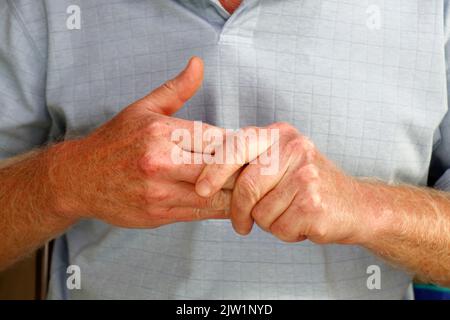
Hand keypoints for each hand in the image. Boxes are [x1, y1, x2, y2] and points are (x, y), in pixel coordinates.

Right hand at [51, 57, 233, 227]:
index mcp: (160, 133)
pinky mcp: (158, 215)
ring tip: (251, 186)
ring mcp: (159, 192)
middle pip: (220, 167)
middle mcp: (161, 163)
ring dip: (236, 191)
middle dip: (242, 168)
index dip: (238, 143)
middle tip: (259, 167)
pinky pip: (201, 213)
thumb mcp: (142, 109)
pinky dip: (221, 208)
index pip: (216, 137)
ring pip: (215, 195)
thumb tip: (198, 64)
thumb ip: (175, 89)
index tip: (250, 145)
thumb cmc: (114, 142)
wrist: (79, 179)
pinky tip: (232, 202)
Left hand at [195, 122, 368, 243]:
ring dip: (269, 222)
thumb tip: (202, 176)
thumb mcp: (280, 160)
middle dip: (239, 211)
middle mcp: (294, 148)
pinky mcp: (314, 202)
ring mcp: (306, 175)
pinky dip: (286, 233)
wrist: (356, 205)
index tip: (201, 189)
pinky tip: (302, 221)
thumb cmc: (307, 185)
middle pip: (245, 186)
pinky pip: (278, 228)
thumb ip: (248, 161)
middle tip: (242, 224)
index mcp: (279, 134)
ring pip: (260, 212)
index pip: (237, 146)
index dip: (215, 169)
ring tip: (288, 212)